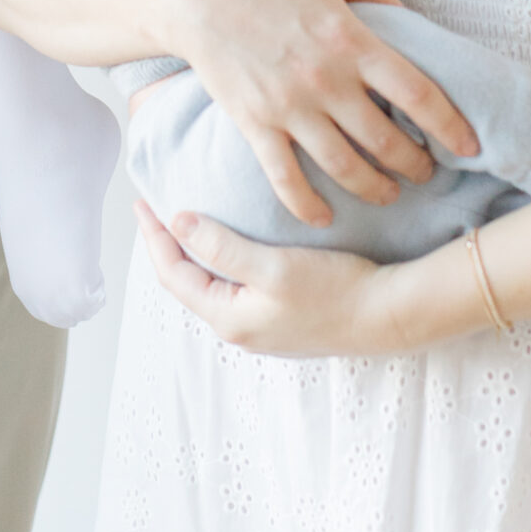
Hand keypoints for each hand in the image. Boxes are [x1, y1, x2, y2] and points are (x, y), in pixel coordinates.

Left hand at [134, 200, 400, 356]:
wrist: (389, 314)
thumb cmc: (335, 290)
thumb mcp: (273, 266)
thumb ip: (222, 247)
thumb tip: (177, 223)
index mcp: (230, 318)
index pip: (173, 274)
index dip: (154, 237)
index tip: (141, 203)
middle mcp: (240, 328)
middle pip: (187, 282)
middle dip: (167, 245)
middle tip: (155, 208)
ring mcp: (262, 326)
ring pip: (210, 285)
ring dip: (193, 254)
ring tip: (183, 222)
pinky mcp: (282, 317)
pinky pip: (234, 288)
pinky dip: (219, 262)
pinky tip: (227, 244)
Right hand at [174, 0, 479, 225]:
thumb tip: (410, 17)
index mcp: (351, 38)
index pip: (418, 93)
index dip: (450, 125)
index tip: (469, 145)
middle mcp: (326, 79)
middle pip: (387, 141)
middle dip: (416, 165)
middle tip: (426, 172)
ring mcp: (289, 106)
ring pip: (345, 168)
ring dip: (375, 190)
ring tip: (389, 194)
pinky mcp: (254, 124)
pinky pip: (286, 180)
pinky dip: (307, 207)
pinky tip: (324, 218)